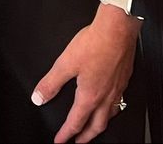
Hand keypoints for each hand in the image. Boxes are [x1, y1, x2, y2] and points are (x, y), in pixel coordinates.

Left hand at [32, 5, 138, 143]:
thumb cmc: (95, 43)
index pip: (75, 122)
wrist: (117, 29)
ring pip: (110, 116)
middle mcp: (106, 96)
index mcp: (90, 96)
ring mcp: (118, 89)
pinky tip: (110, 102)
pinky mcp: (124, 79)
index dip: (65, 134)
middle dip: (85, 137)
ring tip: (94, 128)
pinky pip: (119, 103)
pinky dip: (112, 110)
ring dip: (100, 126)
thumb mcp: (65, 63)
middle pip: (96, 126)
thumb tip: (38, 97)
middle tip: (78, 142)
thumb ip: (51, 82)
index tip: (60, 141)